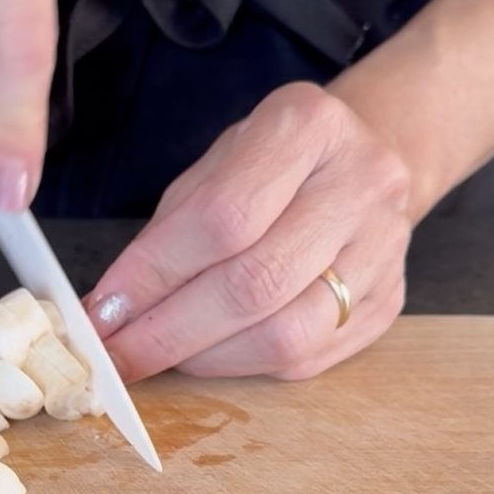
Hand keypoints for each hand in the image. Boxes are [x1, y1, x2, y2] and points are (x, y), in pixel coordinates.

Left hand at [85, 83, 412, 380]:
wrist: (366, 159)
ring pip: (287, 334)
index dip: (152, 274)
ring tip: (159, 356)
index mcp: (306, 127)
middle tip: (117, 356)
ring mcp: (386, 247)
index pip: (220, 218)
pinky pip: (308, 358)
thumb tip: (113, 309)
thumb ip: (170, 229)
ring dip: (206, 358)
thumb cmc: (273, 162)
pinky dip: (244, 366)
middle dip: (169, 331)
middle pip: (255, 282)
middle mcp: (360, 183)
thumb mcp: (217, 164)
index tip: (101, 312)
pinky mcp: (391, 301)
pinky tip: (207, 355)